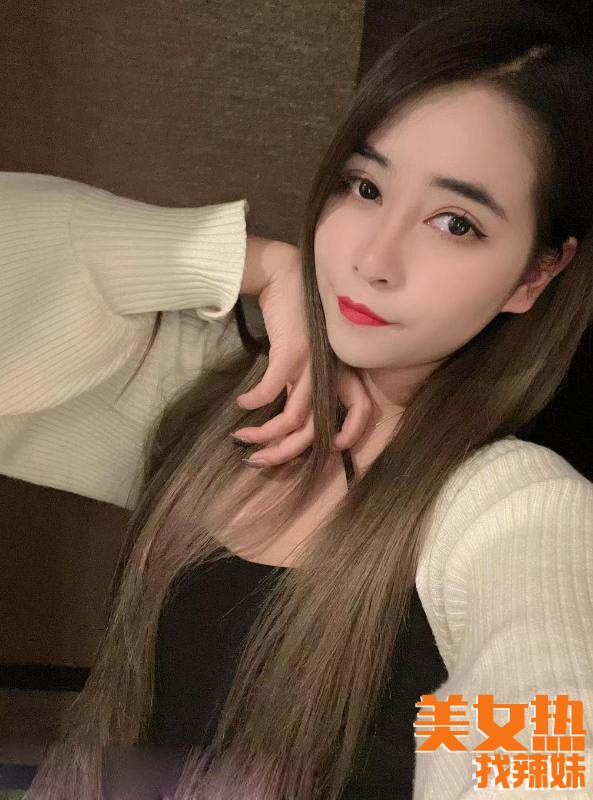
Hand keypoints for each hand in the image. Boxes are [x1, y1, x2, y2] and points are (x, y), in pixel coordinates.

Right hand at [232, 246, 371, 465]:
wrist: (287, 275)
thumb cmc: (297, 316)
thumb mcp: (307, 354)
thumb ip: (304, 383)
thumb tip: (289, 419)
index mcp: (340, 370)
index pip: (362, 406)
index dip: (353, 432)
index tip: (334, 449)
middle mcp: (331, 370)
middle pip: (316, 427)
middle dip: (286, 452)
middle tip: (260, 461)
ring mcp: (313, 363)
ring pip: (293, 417)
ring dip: (264, 434)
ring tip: (241, 437)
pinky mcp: (292, 352)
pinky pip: (270, 391)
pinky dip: (254, 403)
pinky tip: (242, 404)